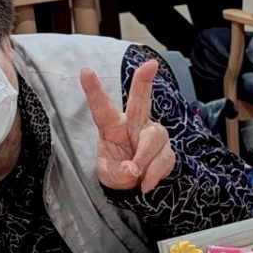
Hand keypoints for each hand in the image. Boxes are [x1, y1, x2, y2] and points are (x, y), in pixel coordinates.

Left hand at [81, 60, 175, 193]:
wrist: (135, 187)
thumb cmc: (117, 173)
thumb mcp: (110, 176)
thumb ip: (119, 172)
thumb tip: (134, 169)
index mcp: (112, 126)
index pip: (101, 107)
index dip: (93, 89)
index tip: (85, 70)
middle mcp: (134, 124)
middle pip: (140, 100)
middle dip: (144, 82)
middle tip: (151, 65)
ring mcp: (152, 134)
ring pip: (154, 138)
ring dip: (145, 160)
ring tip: (137, 176)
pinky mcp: (166, 149)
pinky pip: (164, 158)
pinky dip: (154, 174)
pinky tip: (145, 183)